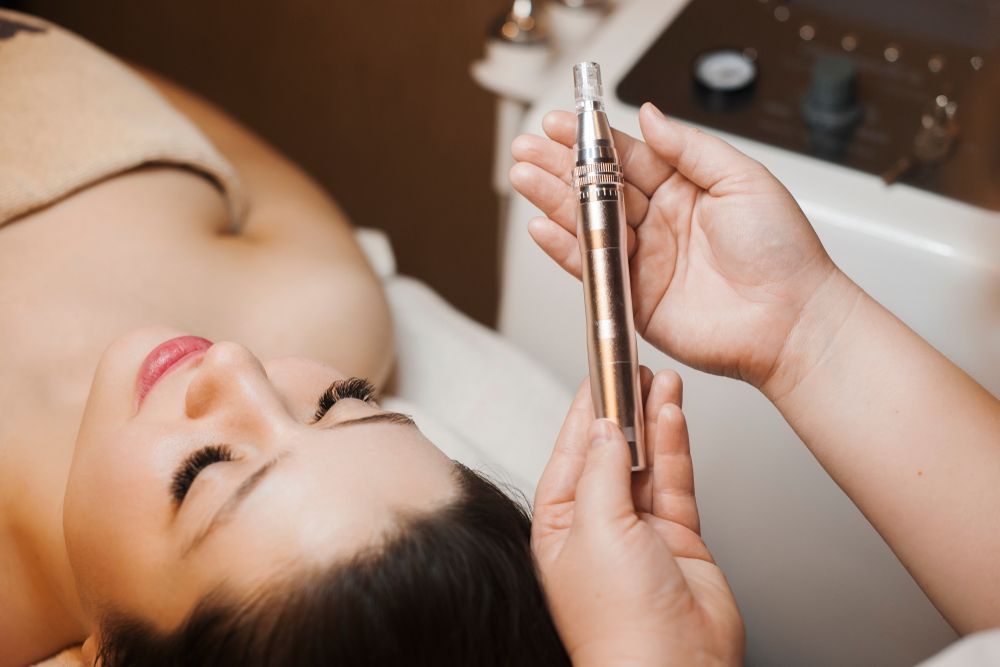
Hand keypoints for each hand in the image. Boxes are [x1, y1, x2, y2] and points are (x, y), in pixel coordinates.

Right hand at [510, 104, 850, 392]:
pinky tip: (542, 227)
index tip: (563, 123)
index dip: (592, 140)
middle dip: (560, 167)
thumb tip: (649, 115)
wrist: (790, 319)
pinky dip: (565, 249)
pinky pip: (591, 269)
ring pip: (588, 224)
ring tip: (522, 176)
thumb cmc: (781, 251)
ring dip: (552, 201)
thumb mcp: (743, 178)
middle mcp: (659, 222)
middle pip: (599, 189)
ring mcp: (643, 259)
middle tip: (527, 146)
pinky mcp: (633, 297)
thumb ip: (690, 148)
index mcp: (684, 189)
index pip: (627, 157)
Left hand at [533, 369, 742, 666]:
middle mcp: (597, 526)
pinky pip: (674, 481)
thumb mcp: (595, 529)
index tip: (598, 374)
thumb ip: (601, 472)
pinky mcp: (678, 537)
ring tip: (660, 379)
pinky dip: (675, 447)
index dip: (585, 410)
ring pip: (645, 461)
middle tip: (634, 368)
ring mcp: (640, 531)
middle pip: (609, 452)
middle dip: (622, 409)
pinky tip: (674, 415)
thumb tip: (605, 431)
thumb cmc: (618, 621)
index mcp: (558, 526)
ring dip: (652, 420)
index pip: (570, 452)